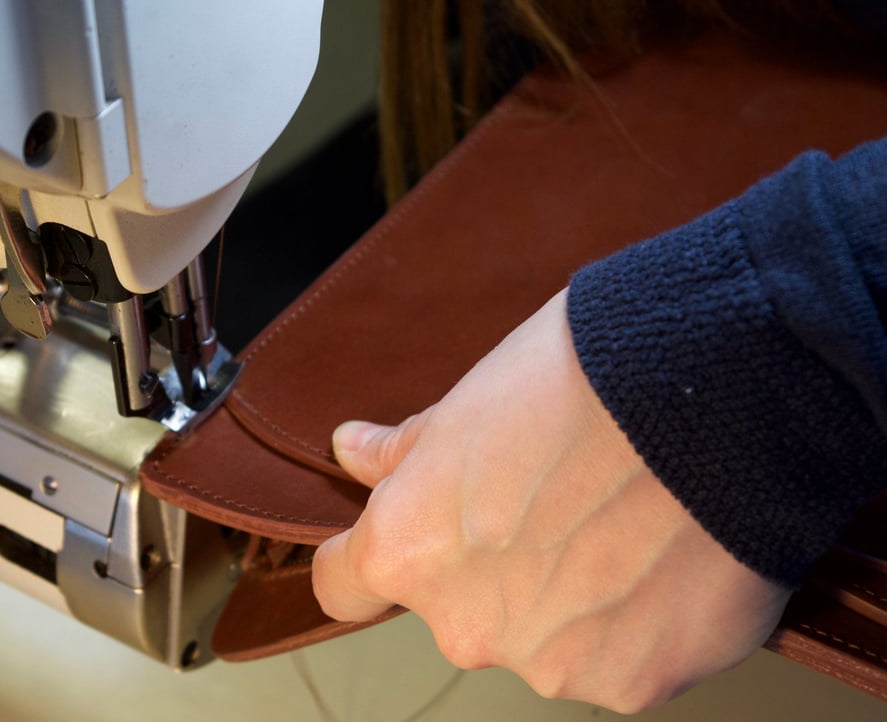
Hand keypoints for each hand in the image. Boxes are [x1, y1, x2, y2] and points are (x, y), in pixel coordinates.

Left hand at [311, 290, 790, 711]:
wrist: (715, 393)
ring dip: (568, 598)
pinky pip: (615, 656)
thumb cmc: (583, 379)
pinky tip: (661, 558)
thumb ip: (403, 452)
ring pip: (541, 637)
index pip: (345, 584)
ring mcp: (550, 663)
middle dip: (491, 569)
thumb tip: (352, 452)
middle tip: (553, 503)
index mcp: (409, 550)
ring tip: (621, 523)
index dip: (364, 558)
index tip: (397, 541)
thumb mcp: (468, 401)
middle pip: (457, 609)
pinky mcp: (632, 682)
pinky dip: (633, 620)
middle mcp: (465, 625)